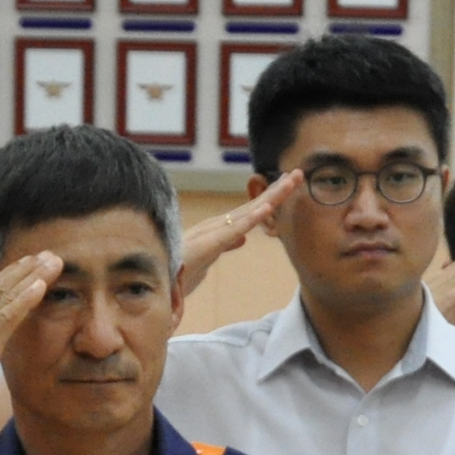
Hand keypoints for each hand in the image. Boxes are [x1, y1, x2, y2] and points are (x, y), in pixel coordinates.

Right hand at [177, 170, 301, 302]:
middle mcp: (218, 225)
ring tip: (291, 182)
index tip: (289, 184)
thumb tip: (243, 237)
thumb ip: (226, 245)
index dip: (271, 197)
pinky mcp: (209, 245)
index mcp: (220, 229)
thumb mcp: (210, 257)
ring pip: (248, 213)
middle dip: (277, 190)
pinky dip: (251, 219)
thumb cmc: (179, 271)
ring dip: (271, 197)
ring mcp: (213, 233)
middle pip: (253, 206)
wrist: (155, 281)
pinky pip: (234, 231)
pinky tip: (267, 209)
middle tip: (299, 173)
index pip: (251, 210)